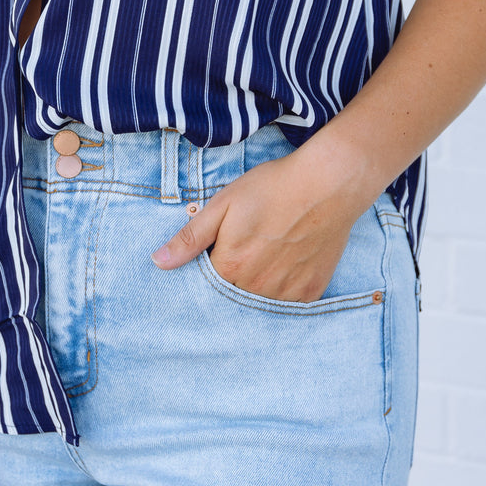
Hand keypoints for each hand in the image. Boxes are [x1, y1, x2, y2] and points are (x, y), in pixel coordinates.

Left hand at [150, 143, 368, 302]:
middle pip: (233, 295)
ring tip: (268, 252)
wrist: (328, 184)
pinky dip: (283, 287)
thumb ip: (190, 237)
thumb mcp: (224, 203)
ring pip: (260, 301)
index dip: (209, 267)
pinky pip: (288, 302)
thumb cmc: (272, 188)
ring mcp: (287, 293)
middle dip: (232, 277)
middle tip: (248, 247)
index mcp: (231, 267)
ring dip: (257, 285)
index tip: (217, 251)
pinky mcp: (311, 292)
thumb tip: (158, 263)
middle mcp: (258, 288)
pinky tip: (287, 261)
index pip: (206, 284)